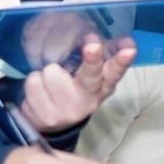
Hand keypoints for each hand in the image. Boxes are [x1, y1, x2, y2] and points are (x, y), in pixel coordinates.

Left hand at [17, 33, 137, 135]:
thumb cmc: (72, 89)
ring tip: (50, 80)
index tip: (129, 50)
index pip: (117, 70)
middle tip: (93, 46)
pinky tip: (41, 90)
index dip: (122, 60)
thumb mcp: (92, 76)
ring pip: (52, 73)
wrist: (51, 123)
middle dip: (93, 58)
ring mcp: (69, 110)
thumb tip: (126, 40)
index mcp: (104, 84)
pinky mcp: (48, 117)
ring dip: (47, 72)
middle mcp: (90, 98)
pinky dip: (35, 81)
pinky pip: (34, 83)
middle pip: (91, 75)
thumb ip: (105, 56)